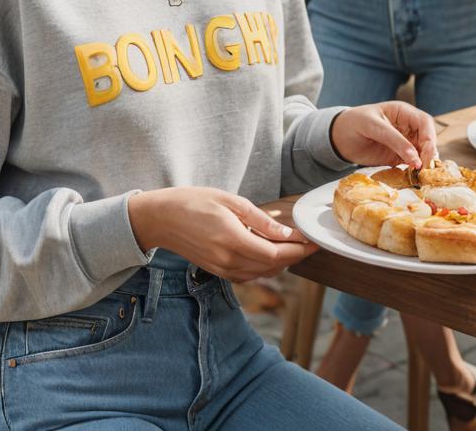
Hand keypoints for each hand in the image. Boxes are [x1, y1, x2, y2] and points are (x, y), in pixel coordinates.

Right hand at [127, 186, 317, 281]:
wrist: (161, 218)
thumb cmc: (193, 202)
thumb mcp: (230, 201)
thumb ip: (260, 220)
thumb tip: (287, 233)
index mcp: (233, 240)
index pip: (276, 254)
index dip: (298, 250)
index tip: (313, 242)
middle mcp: (229, 261)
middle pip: (272, 267)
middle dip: (294, 256)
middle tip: (308, 243)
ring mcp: (222, 269)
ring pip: (262, 273)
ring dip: (280, 263)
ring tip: (293, 247)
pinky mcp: (217, 271)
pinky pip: (248, 275)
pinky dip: (264, 267)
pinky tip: (269, 252)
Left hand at [330, 100, 436, 168]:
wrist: (339, 137)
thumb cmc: (354, 122)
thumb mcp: (373, 126)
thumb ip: (394, 140)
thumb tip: (416, 159)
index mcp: (403, 112)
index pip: (424, 122)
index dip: (430, 137)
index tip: (427, 154)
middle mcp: (408, 127)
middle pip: (428, 139)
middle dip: (430, 153)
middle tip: (426, 169)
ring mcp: (405, 143)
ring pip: (423, 153)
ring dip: (425, 164)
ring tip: (422, 176)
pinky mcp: (398, 157)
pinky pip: (412, 164)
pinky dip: (415, 171)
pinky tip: (414, 178)